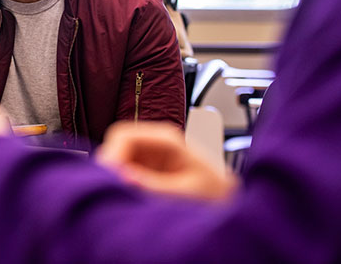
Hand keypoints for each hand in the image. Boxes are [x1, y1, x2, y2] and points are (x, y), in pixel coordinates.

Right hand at [95, 121, 237, 200]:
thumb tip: (124, 178)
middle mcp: (154, 143)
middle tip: (113, 192)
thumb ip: (155, 185)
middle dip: (112, 168)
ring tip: (124, 198)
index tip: (110, 179)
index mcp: (167, 138)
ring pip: (115, 161)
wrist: (230, 205)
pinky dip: (120, 185)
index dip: (112, 156)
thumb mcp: (187, 191)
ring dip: (115, 178)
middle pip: (115, 147)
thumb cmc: (218, 195)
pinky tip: (129, 198)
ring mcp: (147, 157)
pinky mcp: (143, 172)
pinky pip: (121, 174)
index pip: (123, 135)